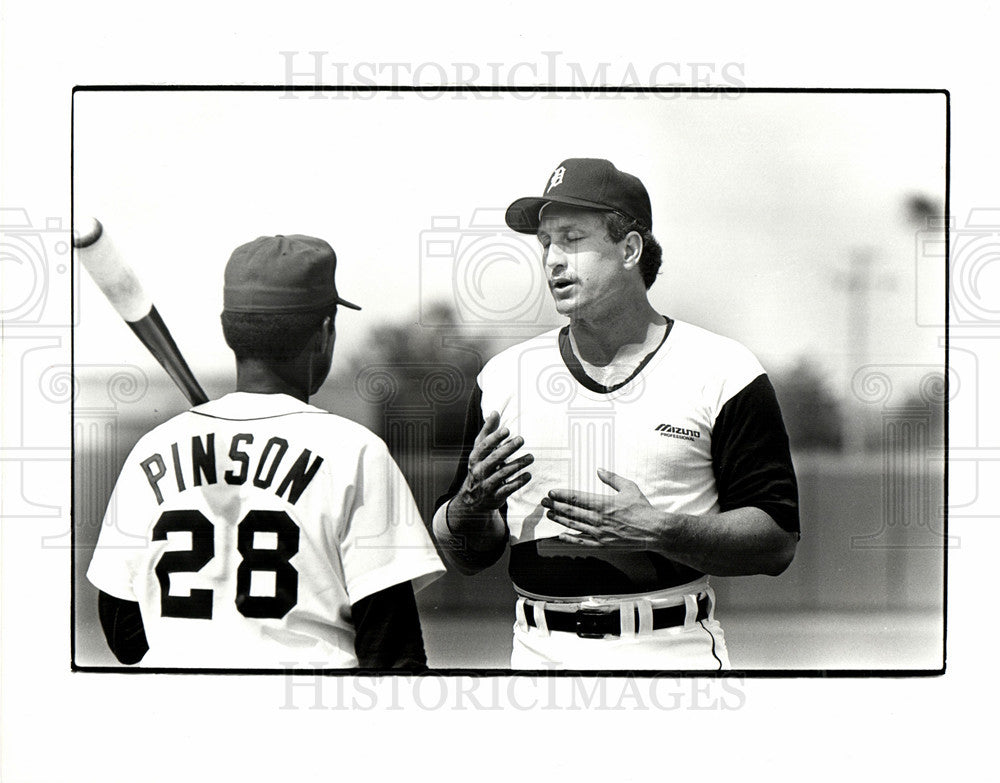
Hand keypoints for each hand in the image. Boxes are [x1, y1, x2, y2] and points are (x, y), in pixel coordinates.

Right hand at [457, 411, 533, 512]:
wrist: (471, 500)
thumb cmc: (480, 468)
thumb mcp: (480, 451)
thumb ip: (488, 432)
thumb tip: (494, 412)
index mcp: (475, 457)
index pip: (484, 446)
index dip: (495, 438)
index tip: (507, 430)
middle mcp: (479, 470)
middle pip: (493, 458)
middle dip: (507, 449)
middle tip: (521, 439)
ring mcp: (486, 484)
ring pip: (502, 473)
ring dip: (517, 464)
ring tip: (531, 457)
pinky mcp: (494, 496)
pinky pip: (507, 489)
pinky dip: (518, 482)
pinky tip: (528, 475)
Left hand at [541, 469, 666, 549]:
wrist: (654, 531)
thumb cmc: (643, 509)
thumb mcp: (629, 488)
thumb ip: (612, 479)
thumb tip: (599, 470)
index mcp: (604, 504)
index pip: (577, 498)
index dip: (562, 495)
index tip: (552, 492)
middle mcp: (599, 519)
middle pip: (572, 512)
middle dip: (555, 506)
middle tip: (544, 502)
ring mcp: (600, 533)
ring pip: (574, 526)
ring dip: (559, 520)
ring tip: (549, 515)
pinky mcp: (603, 544)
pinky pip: (583, 541)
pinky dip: (570, 538)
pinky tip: (561, 535)